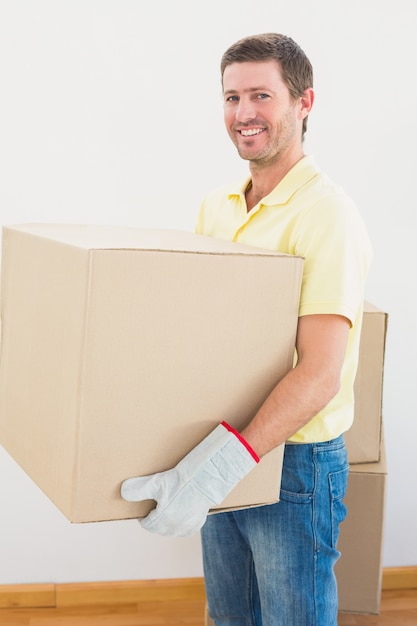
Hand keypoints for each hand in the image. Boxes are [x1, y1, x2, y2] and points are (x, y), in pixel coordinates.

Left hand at [120, 421, 258, 536]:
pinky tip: (182, 511)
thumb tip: (123, 492)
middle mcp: (173, 528)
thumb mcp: (156, 483)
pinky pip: (185, 528)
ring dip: (168, 521)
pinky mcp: (197, 524)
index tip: (145, 505)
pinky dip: (181, 522)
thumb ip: (138, 489)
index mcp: (160, 521)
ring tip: (169, 507)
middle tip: (157, 503)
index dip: (144, 514)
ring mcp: (186, 527)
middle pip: (159, 527)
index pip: (147, 524)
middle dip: (156, 518)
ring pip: (171, 529)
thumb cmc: (181, 482)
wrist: (206, 480)